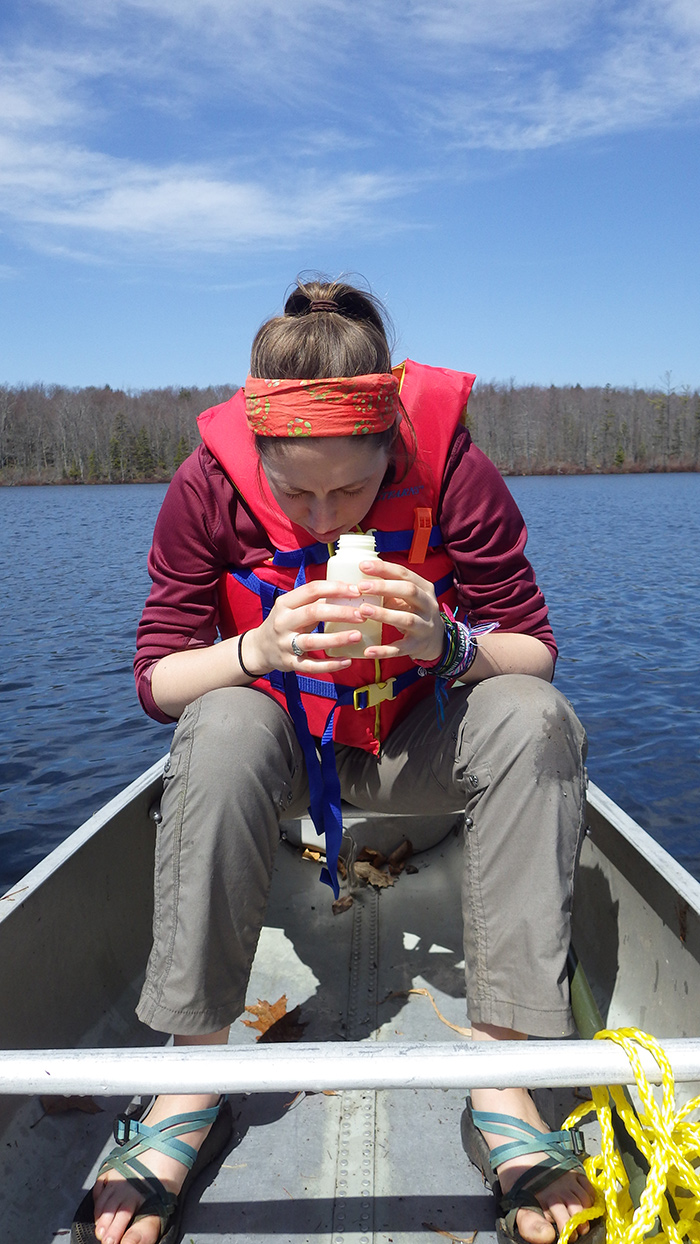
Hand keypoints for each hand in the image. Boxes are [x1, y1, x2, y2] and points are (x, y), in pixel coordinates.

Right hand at [243, 578, 374, 672]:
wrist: (259, 648)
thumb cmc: (285, 623)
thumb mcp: (292, 607)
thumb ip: (314, 601)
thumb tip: (350, 591)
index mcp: (285, 603)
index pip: (311, 590)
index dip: (335, 588)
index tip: (356, 590)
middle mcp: (283, 622)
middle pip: (313, 613)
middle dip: (340, 612)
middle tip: (362, 614)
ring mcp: (285, 644)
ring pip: (312, 641)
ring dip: (337, 639)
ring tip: (357, 636)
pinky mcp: (289, 663)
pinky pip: (311, 666)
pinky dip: (330, 665)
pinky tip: (347, 661)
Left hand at [351, 559, 445, 662]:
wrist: (437, 641)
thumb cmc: (415, 613)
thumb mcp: (408, 598)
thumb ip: (390, 588)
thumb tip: (360, 576)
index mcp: (424, 589)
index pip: (405, 574)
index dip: (384, 569)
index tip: (363, 566)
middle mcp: (428, 606)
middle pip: (409, 591)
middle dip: (385, 587)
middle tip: (361, 587)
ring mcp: (425, 626)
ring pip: (406, 619)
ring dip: (384, 614)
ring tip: (363, 610)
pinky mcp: (418, 645)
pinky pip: (400, 648)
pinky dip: (384, 650)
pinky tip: (368, 651)